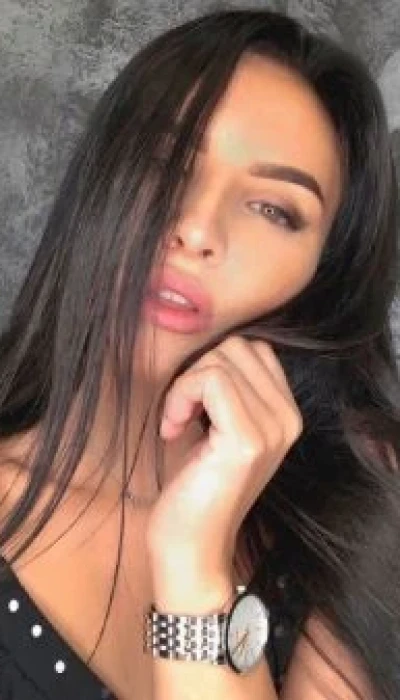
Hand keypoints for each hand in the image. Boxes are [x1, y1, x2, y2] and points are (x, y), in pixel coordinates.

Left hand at [146, 335, 302, 586]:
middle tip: (182, 413)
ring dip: (186, 386)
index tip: (193, 404)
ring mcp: (272, 429)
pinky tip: (172, 429)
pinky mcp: (247, 440)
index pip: (254, 349)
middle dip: (198, 372)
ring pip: (221, 360)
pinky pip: (211, 380)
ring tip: (177, 423)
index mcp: (286, 414)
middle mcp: (289, 419)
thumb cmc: (197, 486)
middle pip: (238, 348)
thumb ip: (230, 390)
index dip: (214, 366)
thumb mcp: (220, 429)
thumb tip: (210, 351)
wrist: (192, 547)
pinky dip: (181, 396)